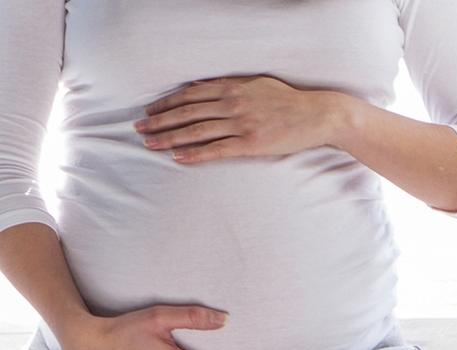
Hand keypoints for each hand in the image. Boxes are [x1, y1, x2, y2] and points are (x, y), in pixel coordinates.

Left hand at [133, 75, 339, 163]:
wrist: (317, 114)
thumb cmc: (288, 100)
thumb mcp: (257, 85)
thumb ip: (230, 86)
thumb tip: (205, 88)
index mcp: (233, 88)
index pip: (190, 95)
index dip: (167, 104)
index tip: (150, 112)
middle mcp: (232, 103)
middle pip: (187, 112)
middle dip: (160, 121)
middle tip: (139, 130)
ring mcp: (241, 123)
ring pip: (197, 131)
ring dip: (170, 137)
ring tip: (150, 144)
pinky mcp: (250, 143)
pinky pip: (216, 149)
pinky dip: (195, 153)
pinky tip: (177, 157)